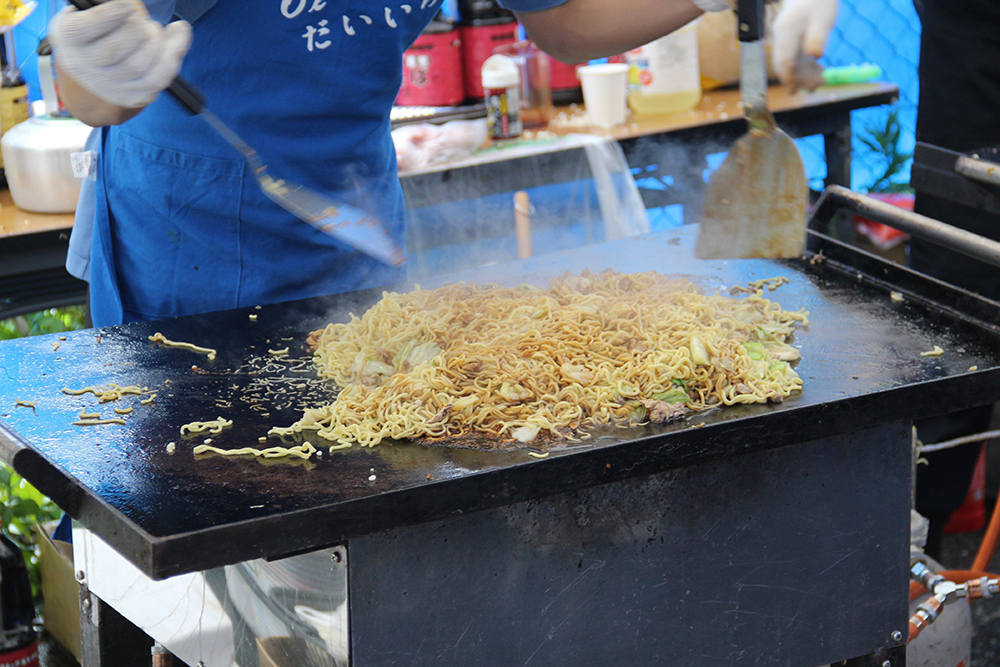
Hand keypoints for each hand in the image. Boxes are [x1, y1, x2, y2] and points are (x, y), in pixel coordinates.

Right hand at [49, 0, 190, 108]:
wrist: (95, 67)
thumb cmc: (98, 29)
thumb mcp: (95, 11)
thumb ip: (115, 7)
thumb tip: (143, 10)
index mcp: (69, 37)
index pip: (82, 30)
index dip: (108, 16)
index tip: (127, 6)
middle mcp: (84, 65)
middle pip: (114, 50)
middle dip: (137, 30)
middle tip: (143, 21)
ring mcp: (108, 86)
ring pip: (138, 68)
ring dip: (156, 43)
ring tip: (154, 30)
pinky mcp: (130, 97)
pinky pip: (157, 80)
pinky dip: (172, 57)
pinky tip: (176, 39)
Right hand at [771, 0, 838, 90]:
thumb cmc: (818, 3)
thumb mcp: (822, 18)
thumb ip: (818, 37)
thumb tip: (815, 55)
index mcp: (786, 32)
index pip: (783, 60)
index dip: (788, 78)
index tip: (794, 91)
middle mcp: (781, 39)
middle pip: (785, 65)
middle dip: (798, 79)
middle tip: (815, 87)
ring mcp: (785, 42)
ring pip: (791, 64)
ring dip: (804, 75)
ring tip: (822, 80)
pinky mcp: (792, 43)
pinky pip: (796, 59)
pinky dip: (807, 67)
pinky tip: (820, 70)